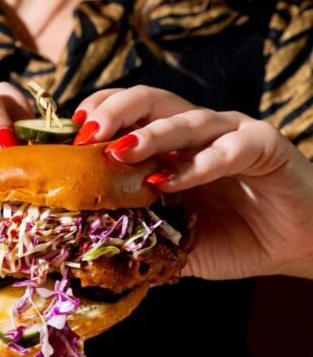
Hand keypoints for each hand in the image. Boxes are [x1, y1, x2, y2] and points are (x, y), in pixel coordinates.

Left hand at [72, 87, 312, 279]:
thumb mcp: (178, 242)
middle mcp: (197, 133)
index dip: (98, 118)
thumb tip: (93, 256)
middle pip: (150, 100)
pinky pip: (227, 150)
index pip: (128, 116)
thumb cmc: (236, 239)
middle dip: (114, 111)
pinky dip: (197, 165)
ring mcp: (230, 135)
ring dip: (150, 134)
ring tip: (119, 152)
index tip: (68, 138)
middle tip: (85, 134)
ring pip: (186, 118)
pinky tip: (170, 182)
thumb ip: (143, 240)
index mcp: (172, 147)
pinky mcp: (263, 145)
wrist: (296, 246)